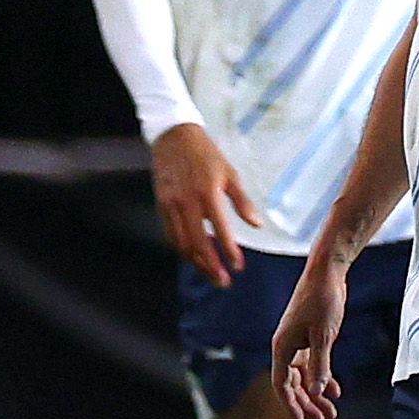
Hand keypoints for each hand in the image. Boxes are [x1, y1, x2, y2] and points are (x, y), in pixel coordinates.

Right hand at [152, 123, 264, 285]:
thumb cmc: (207, 155)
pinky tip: (193, 256)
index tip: (239, 266)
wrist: (174, 137)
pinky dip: (182, 249)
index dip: (229, 251)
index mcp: (207, 194)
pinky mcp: (161, 206)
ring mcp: (170, 206)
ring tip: (211, 274)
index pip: (220, 230)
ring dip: (195, 263)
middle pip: (197, 244)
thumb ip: (242, 202)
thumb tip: (257, 225)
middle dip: (210, 266)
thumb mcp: (230, 174)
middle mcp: (186, 203)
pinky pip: (170, 234)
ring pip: (181, 243)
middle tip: (224, 281)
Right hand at [271, 251, 350, 418]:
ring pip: (304, 375)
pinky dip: (322, 376)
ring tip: (331, 411)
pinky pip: (313, 363)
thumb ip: (321, 364)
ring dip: (316, 393)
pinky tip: (334, 389)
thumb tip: (317, 391)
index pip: (281, 384)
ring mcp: (297, 342)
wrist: (327, 273)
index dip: (291, 404)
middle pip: (293, 384)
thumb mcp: (324, 335)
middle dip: (307, 403)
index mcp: (282, 347)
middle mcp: (286, 347)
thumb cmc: (323, 300)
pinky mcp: (308, 337)